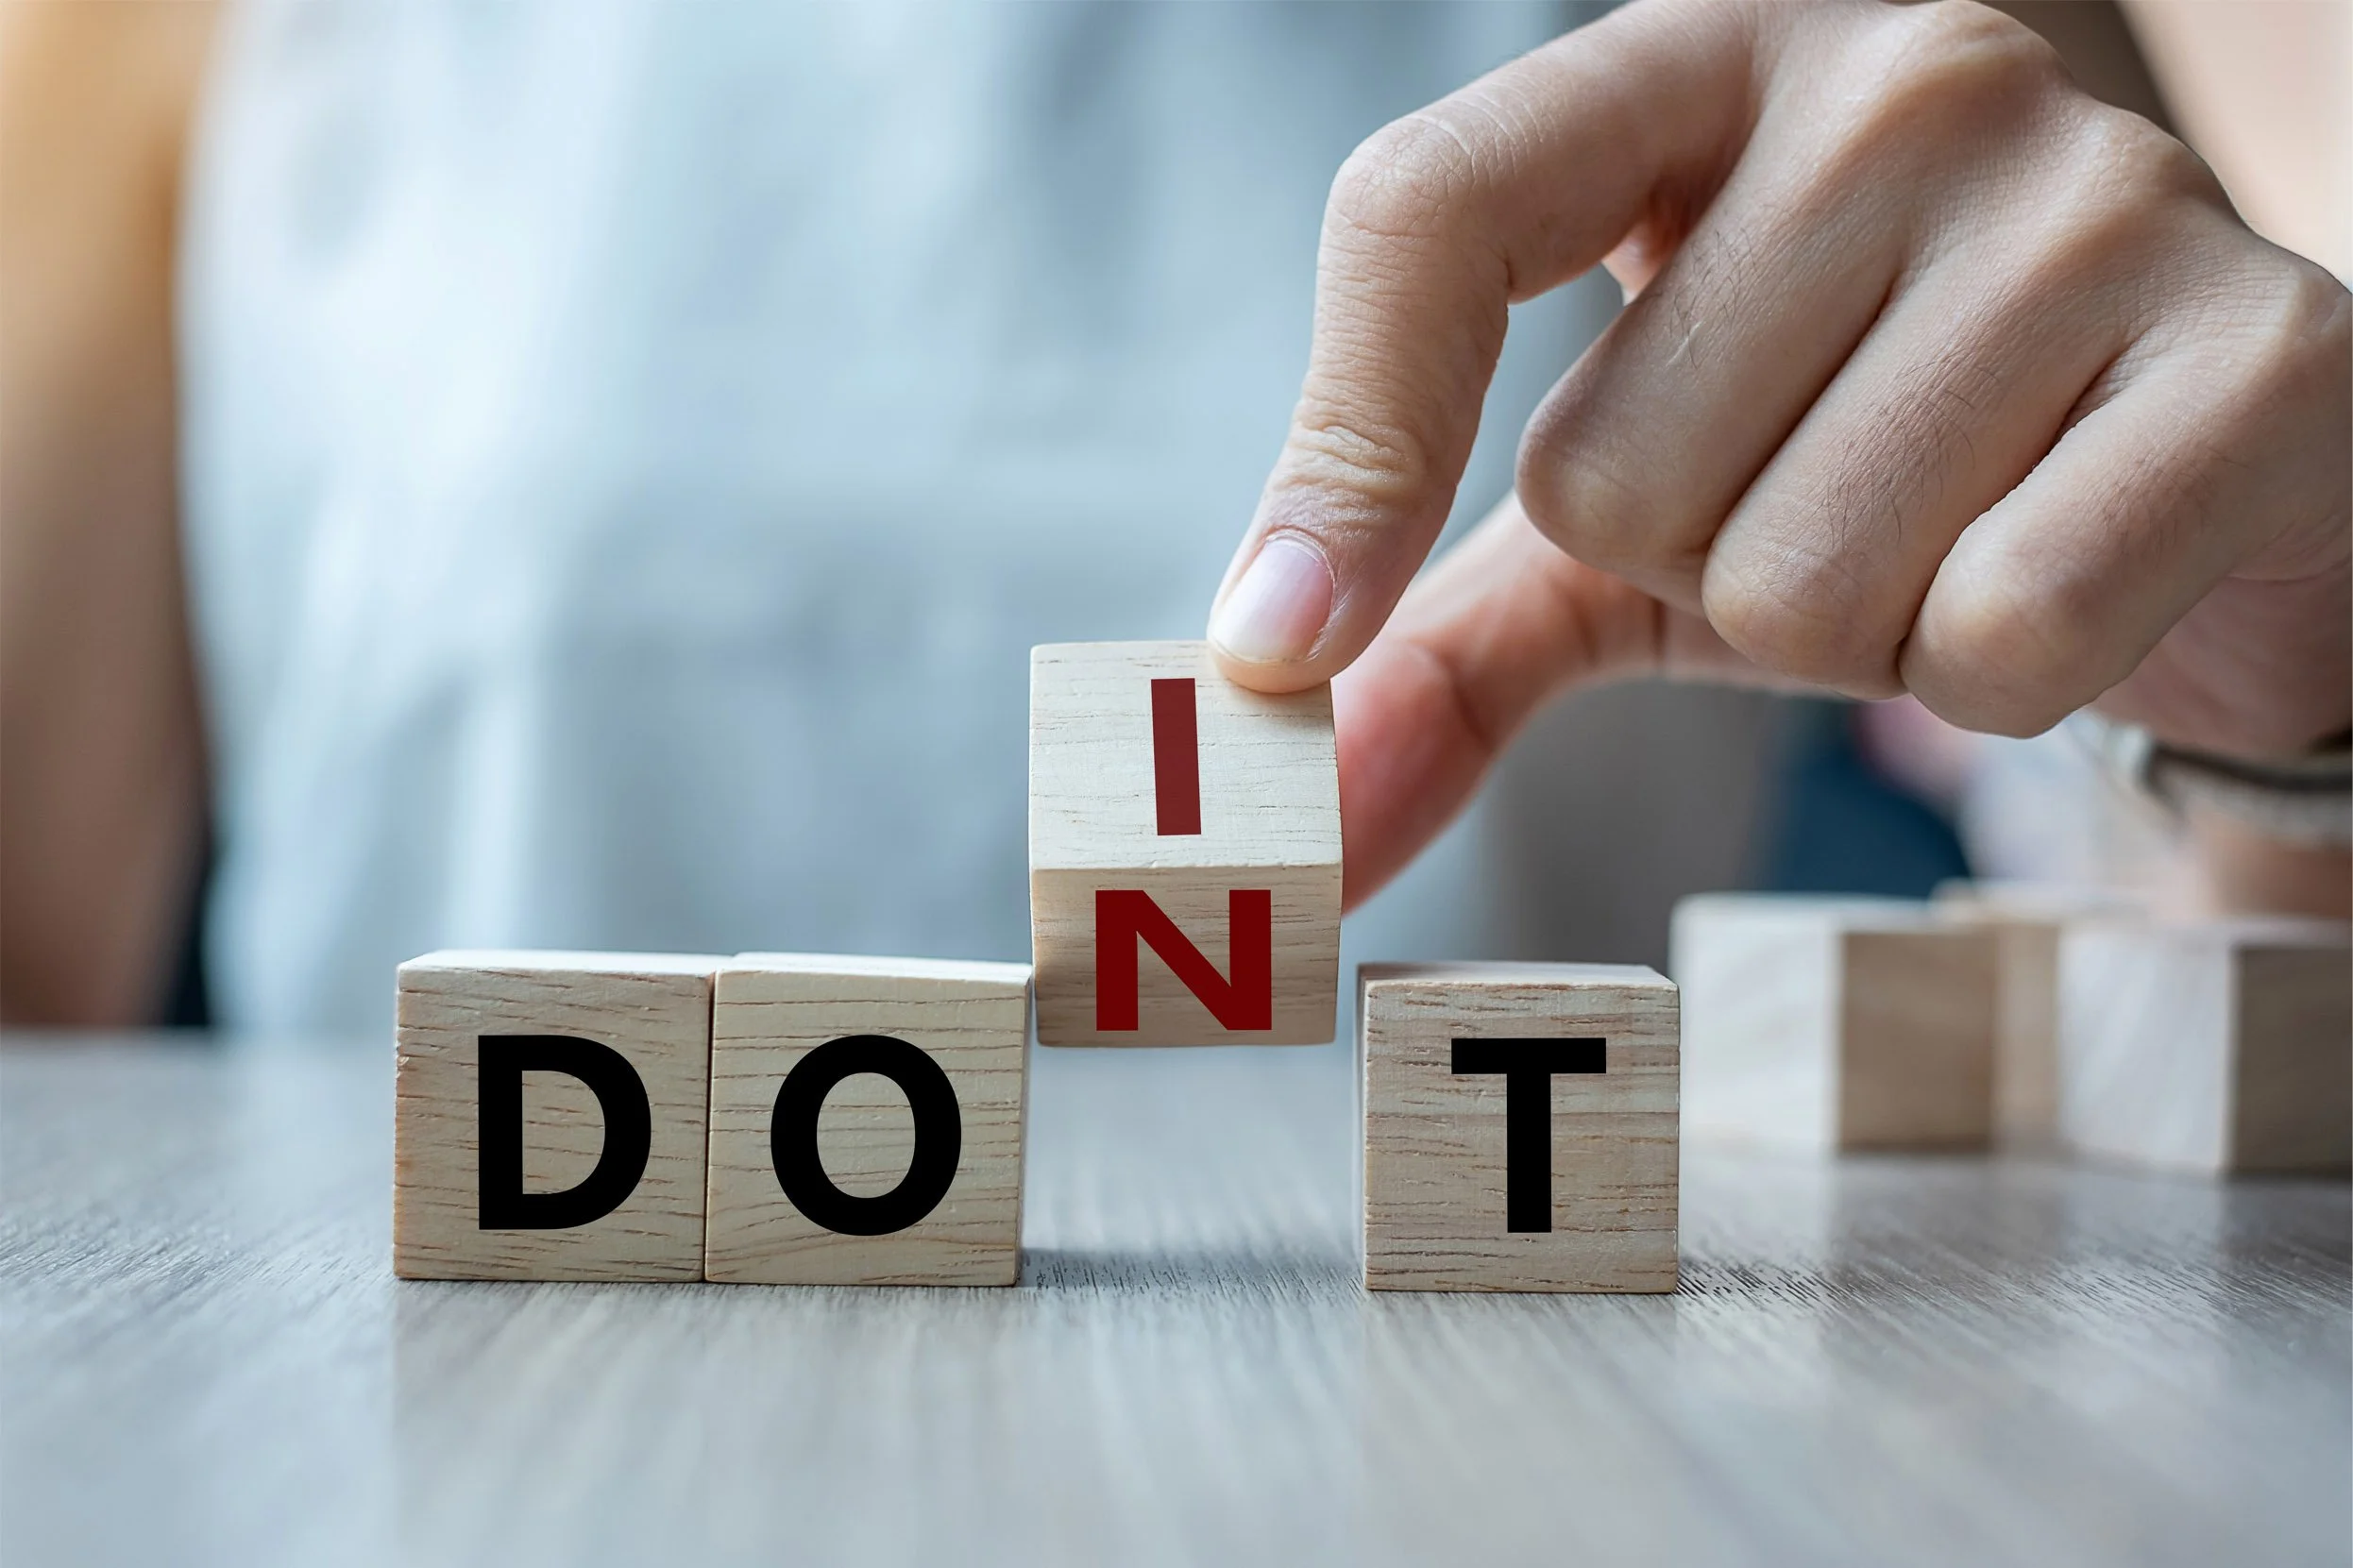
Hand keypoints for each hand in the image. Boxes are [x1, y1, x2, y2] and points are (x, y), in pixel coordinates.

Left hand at [1204, 0, 2349, 907]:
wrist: (2194, 490)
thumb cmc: (1875, 468)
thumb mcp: (1633, 526)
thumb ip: (1440, 640)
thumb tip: (1285, 802)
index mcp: (1694, 71)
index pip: (1431, 211)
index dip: (1345, 445)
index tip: (1283, 636)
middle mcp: (1895, 78)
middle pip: (1610, 479)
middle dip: (1696, 572)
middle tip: (1833, 497)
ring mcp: (2093, 193)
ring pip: (1796, 582)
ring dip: (1850, 632)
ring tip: (1957, 524)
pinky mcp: (2263, 355)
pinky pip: (1995, 632)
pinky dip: (2001, 677)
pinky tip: (2073, 566)